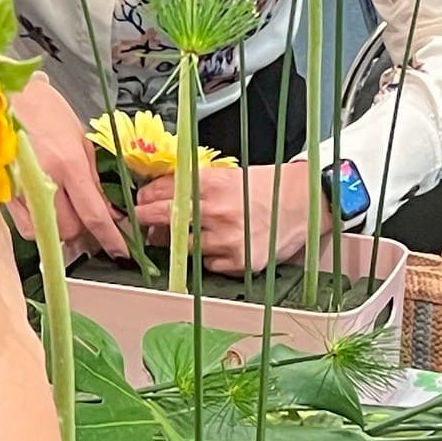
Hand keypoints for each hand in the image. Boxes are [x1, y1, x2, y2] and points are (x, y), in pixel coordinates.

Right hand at [8, 74, 129, 260]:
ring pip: (46, 231)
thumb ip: (92, 178)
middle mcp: (43, 179)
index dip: (110, 237)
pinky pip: (25, 225)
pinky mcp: (3, 192)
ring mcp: (20, 189)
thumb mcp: (79, 138)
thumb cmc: (44, 109)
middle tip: (86, 213)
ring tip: (63, 207)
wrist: (4, 94)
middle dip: (82, 228)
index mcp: (68, 162)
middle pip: (69, 229)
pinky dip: (38, 223)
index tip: (121, 250)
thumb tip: (107, 210)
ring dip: (59, 226)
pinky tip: (43, 206)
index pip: (93, 214)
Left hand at [134, 157, 316, 276]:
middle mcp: (217, 212)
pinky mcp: (239, 262)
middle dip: (145, 220)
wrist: (303, 203)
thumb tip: (158, 195)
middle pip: (164, 218)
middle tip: (138, 222)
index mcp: (212, 184)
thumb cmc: (264, 187)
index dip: (146, 197)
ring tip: (174, 237)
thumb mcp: (227, 176)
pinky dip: (204, 257)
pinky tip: (211, 247)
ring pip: (183, 246)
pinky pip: (207, 264)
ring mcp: (227, 240)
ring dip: (174, 243)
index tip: (139, 201)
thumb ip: (195, 185)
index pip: (163, 191)